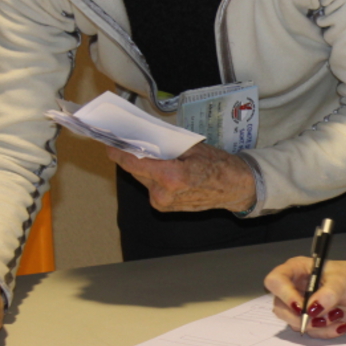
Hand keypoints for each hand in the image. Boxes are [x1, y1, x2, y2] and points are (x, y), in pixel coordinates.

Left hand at [107, 143, 255, 212]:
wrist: (236, 188)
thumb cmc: (219, 166)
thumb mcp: (193, 147)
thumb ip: (166, 145)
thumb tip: (144, 138)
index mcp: (171, 177)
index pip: (134, 162)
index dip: (119, 151)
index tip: (109, 143)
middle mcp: (163, 193)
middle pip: (136, 170)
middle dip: (133, 156)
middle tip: (130, 142)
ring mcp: (163, 203)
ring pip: (143, 179)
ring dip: (144, 166)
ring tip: (153, 155)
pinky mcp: (164, 207)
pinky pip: (151, 187)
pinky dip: (152, 176)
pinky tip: (163, 169)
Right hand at [264, 257, 345, 339]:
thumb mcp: (343, 281)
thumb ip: (328, 294)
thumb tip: (312, 309)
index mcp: (297, 270)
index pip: (275, 281)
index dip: (284, 295)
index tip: (301, 306)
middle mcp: (294, 289)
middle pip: (280, 307)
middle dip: (300, 317)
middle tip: (320, 318)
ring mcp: (302, 307)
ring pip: (295, 323)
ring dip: (317, 325)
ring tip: (338, 315)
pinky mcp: (313, 321)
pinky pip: (312, 332)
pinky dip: (327, 331)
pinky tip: (341, 323)